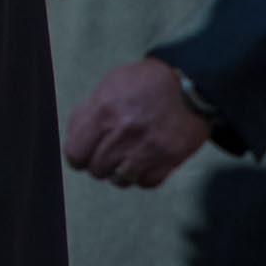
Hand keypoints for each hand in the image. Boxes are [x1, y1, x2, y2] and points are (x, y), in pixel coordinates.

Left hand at [63, 58, 211, 188]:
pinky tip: (145, 161)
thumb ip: (89, 111)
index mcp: (104, 112)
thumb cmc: (147, 82)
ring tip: (127, 157)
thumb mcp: (110, 86)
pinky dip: (143, 176)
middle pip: (97, 170)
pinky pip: (146, 183)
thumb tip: (76, 136)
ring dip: (121, 171)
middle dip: (100, 163)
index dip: (78, 156)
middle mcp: (124, 134)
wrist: (189, 85)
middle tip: (109, 152)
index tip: (84, 155)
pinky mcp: (169, 161)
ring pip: (120, 180)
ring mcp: (147, 149)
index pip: (76, 153)